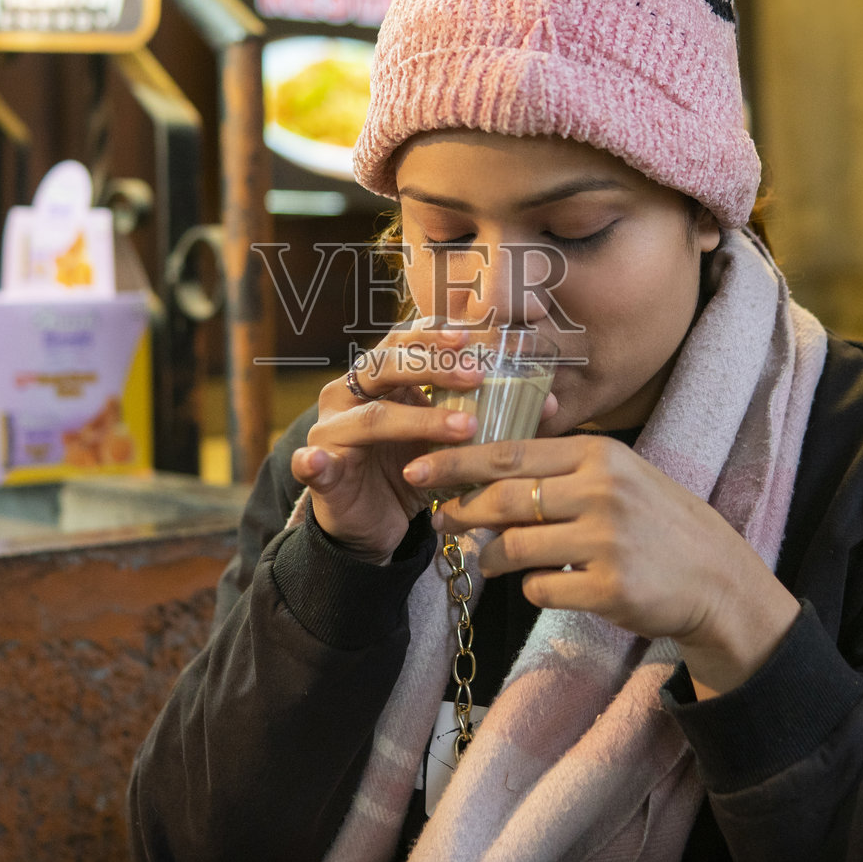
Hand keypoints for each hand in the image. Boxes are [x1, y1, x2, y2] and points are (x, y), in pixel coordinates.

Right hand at [291, 324, 559, 564]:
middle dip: (435, 367)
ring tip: (462, 428)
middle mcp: (351, 392)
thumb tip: (551, 402)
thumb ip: (488, 417)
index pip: (407, 341)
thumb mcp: (450, 441)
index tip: (475, 335)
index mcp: (381, 375)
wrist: (372, 526)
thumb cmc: (412, 470)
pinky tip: (318, 460)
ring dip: (418, 420)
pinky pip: (310, 462)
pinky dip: (313, 461)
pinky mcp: (318, 468)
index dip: (438, 336)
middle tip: (478, 374)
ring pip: (372, 416)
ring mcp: (331, 428)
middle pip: (388, 366)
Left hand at [411, 435, 799, 694]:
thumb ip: (561, 468)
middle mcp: (601, 491)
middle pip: (505, 497)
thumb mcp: (618, 476)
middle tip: (438, 518)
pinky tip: (545, 583)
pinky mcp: (608, 587)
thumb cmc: (656, 522)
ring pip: (514, 546)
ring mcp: (606, 540)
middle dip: (460, 509)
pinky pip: (540, 587)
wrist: (714, 578)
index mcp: (598, 455)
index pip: (511, 452)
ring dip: (489, 556)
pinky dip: (532, 587)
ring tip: (485, 559)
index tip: (420, 467)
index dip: (458, 461)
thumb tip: (488, 471)